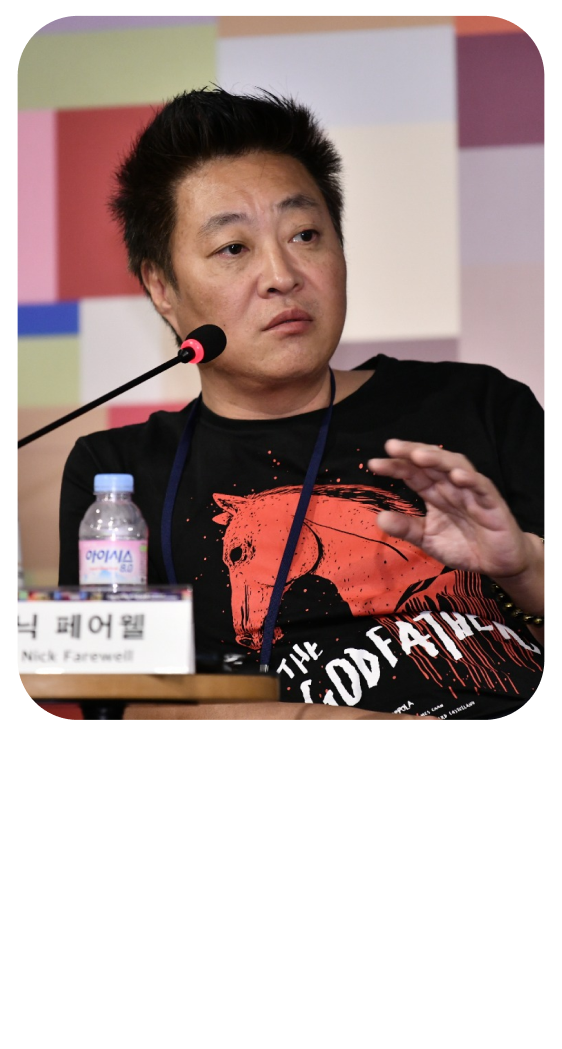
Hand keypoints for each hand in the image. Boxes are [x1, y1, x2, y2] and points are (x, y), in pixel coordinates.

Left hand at [367, 440, 538, 581]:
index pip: (413, 473)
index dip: (395, 466)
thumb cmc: (464, 546)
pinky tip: (456, 476)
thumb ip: (406, 528)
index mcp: (435, 493)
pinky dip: (470, 480)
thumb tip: (379, 518)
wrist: (497, 563)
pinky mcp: (492, 502)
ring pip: (455, 467)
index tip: (373, 464)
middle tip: (392, 446)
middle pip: (431, 462)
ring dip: (438, 459)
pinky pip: (481, 487)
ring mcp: (472, 491)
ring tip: (419, 455)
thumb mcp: (428, 539)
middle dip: (412, 452)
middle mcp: (452, 486)